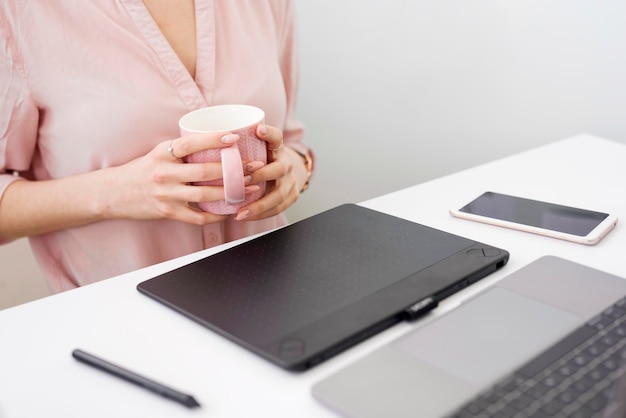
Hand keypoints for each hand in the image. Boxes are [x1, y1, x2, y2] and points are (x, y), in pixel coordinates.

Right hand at [104, 132, 260, 224]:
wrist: (113, 193)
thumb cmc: (141, 170)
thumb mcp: (157, 153)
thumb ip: (181, 150)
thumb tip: (214, 141)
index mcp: (162, 153)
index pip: (191, 144)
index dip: (214, 140)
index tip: (234, 137)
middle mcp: (164, 173)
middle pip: (204, 171)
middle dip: (232, 169)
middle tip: (253, 166)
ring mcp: (166, 195)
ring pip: (205, 195)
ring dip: (230, 192)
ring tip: (249, 187)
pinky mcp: (168, 212)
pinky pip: (197, 217)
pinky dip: (216, 215)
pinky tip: (230, 210)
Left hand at [234, 124, 306, 220]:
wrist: (285, 172)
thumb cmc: (260, 160)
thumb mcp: (256, 148)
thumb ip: (238, 146)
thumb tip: (200, 137)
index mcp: (277, 148)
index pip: (276, 136)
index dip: (269, 133)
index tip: (258, 129)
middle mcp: (286, 163)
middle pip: (278, 169)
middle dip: (261, 175)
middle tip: (243, 181)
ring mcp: (291, 181)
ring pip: (279, 195)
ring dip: (259, 204)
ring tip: (240, 212)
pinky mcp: (292, 196)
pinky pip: (277, 208)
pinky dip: (260, 214)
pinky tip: (244, 216)